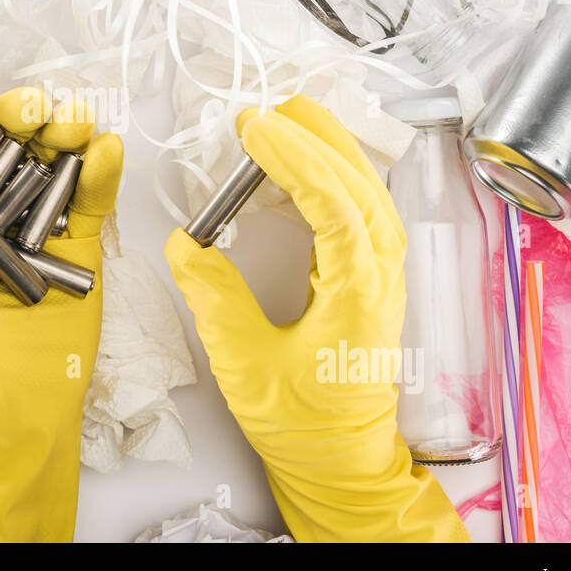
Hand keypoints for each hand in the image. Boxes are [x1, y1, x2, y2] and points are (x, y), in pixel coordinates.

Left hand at [0, 75, 122, 541]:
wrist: (12, 412)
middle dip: (15, 116)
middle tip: (33, 107)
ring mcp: (33, 226)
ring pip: (48, 161)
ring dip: (63, 131)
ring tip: (74, 120)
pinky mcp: (77, 246)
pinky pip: (90, 198)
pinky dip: (101, 170)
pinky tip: (106, 149)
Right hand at [165, 95, 467, 541]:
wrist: (341, 460)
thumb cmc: (302, 422)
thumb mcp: (246, 366)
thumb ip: (216, 301)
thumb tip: (187, 246)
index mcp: (357, 295)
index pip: (332, 205)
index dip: (292, 159)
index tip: (254, 129)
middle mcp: (381, 277)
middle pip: (360, 185)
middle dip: (314, 137)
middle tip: (268, 110)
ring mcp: (383, 276)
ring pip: (369, 192)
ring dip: (332, 149)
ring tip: (292, 117)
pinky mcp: (373, 278)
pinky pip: (365, 210)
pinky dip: (339, 176)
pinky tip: (312, 165)